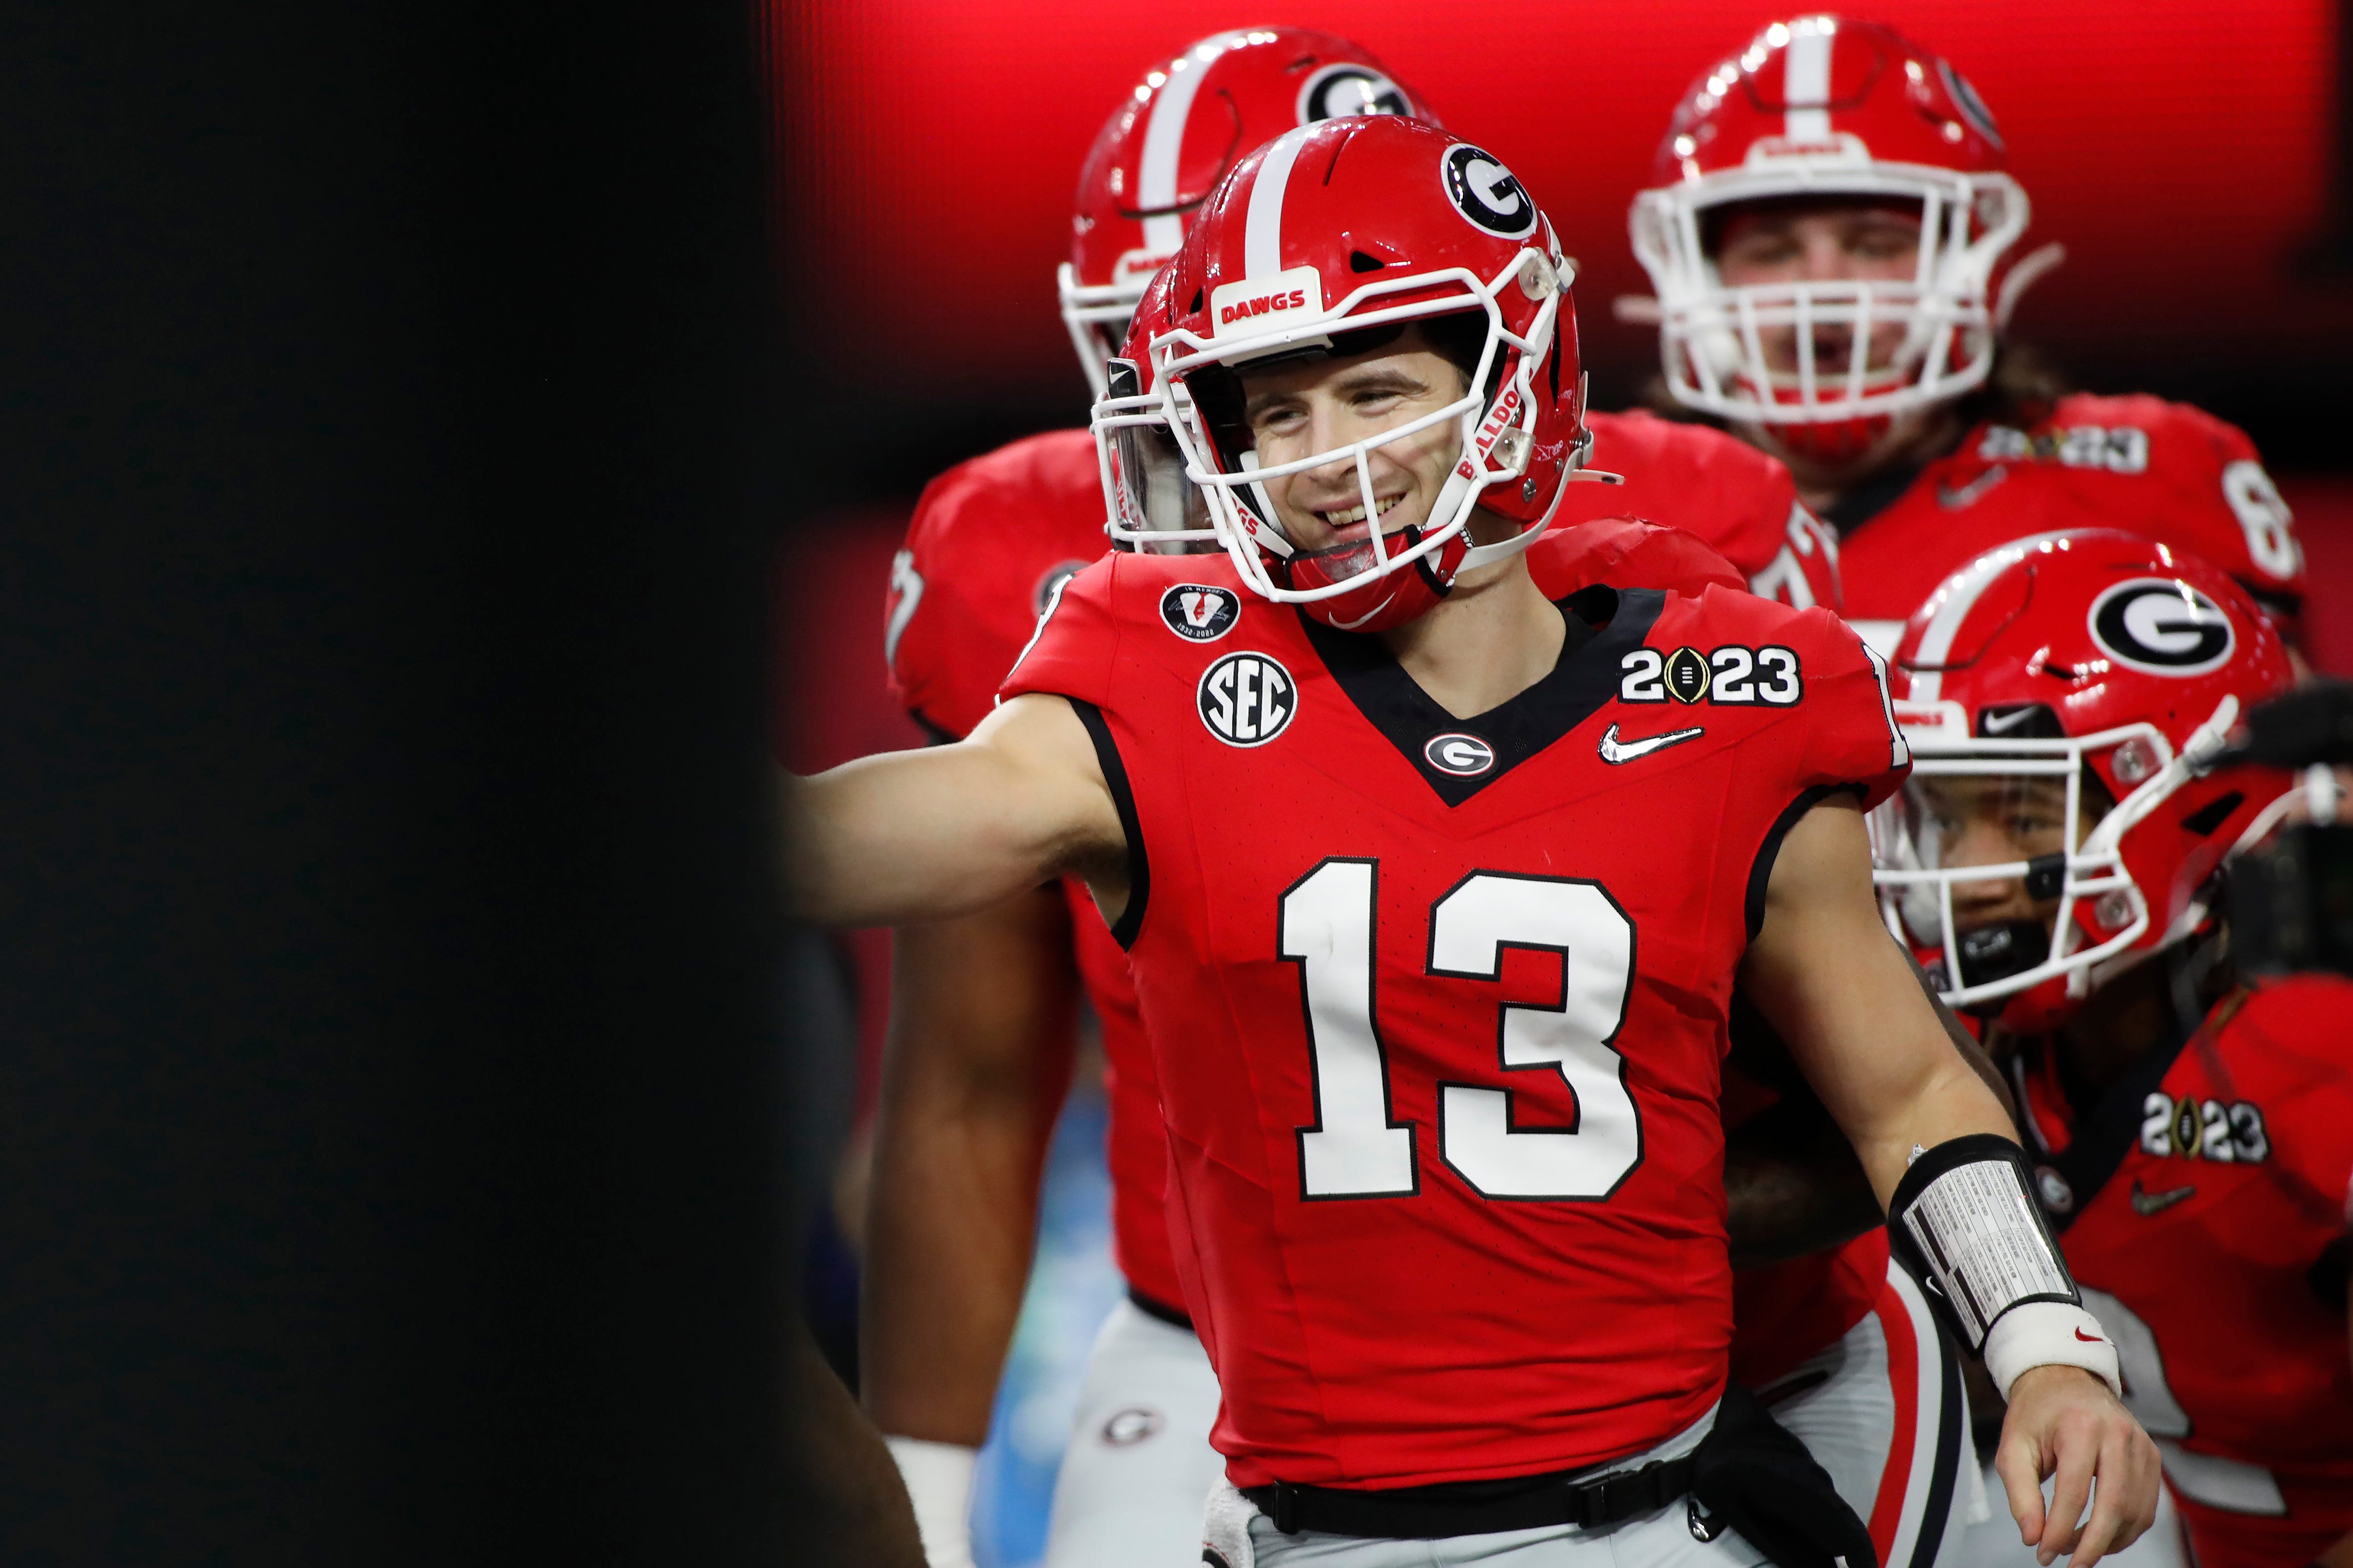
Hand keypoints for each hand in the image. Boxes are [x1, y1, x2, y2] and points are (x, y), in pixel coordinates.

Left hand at [1997, 1364, 2161, 1567]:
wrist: (2065, 1380)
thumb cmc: (2037, 1414)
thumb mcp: (2013, 1446)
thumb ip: (2020, 1494)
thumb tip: (2033, 1537)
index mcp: (2080, 1426)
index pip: (2074, 1493)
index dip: (2059, 1531)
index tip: (2043, 1553)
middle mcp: (2118, 1434)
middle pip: (2114, 1507)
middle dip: (2091, 1546)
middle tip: (2069, 1564)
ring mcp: (2141, 1445)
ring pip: (2135, 1513)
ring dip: (2108, 1542)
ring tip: (2077, 1548)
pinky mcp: (2152, 1457)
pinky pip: (2146, 1508)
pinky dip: (2125, 1530)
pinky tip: (2100, 1535)